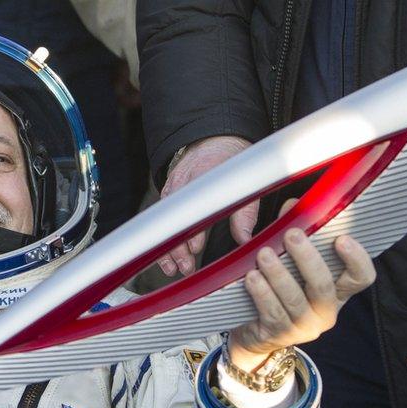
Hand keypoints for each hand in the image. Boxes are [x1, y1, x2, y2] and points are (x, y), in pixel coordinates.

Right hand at [158, 135, 251, 275]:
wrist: (215, 139)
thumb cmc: (230, 159)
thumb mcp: (244, 184)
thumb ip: (245, 213)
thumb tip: (245, 239)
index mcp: (202, 178)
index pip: (191, 209)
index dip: (192, 230)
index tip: (195, 247)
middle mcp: (182, 184)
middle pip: (172, 220)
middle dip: (175, 246)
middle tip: (183, 266)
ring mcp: (172, 188)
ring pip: (163, 221)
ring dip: (166, 246)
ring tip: (171, 268)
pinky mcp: (168, 193)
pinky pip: (161, 218)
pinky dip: (163, 237)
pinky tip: (167, 255)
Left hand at [227, 228, 374, 370]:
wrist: (256, 331)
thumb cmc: (278, 286)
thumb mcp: (290, 259)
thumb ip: (294, 231)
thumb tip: (293, 205)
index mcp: (338, 290)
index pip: (362, 277)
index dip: (357, 259)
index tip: (342, 239)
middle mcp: (326, 310)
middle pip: (323, 285)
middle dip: (307, 258)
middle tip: (291, 234)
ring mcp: (304, 326)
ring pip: (294, 299)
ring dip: (279, 274)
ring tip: (264, 255)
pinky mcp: (279, 335)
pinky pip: (272, 312)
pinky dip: (262, 293)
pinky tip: (252, 277)